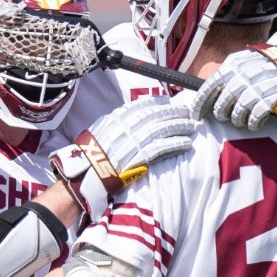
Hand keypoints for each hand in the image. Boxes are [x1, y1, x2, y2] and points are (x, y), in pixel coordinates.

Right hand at [51, 98, 194, 221]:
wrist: (85, 174)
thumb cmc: (89, 155)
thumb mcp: (99, 131)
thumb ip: (115, 124)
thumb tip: (129, 119)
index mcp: (116, 118)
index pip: (142, 105)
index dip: (159, 103)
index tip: (170, 103)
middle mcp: (126, 126)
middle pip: (156, 115)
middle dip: (174, 112)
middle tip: (188, 112)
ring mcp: (133, 141)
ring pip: (162, 129)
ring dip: (179, 127)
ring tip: (192, 127)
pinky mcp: (139, 157)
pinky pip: (161, 148)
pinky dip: (175, 144)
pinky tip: (186, 143)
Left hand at [193, 31, 276, 130]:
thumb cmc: (264, 66)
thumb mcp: (242, 62)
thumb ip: (225, 74)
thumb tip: (205, 91)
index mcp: (233, 65)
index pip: (210, 85)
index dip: (200, 103)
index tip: (197, 115)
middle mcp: (243, 76)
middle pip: (222, 103)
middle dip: (221, 114)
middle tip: (225, 116)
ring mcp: (257, 88)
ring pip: (237, 113)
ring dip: (237, 120)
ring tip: (241, 120)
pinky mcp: (271, 99)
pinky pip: (255, 117)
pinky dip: (253, 123)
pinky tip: (255, 123)